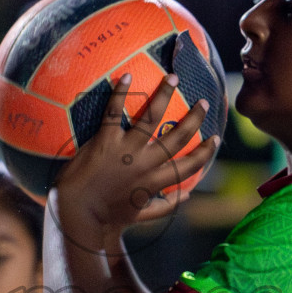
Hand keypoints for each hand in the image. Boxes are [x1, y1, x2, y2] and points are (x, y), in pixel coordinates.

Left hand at [53, 73, 219, 246]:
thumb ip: (165, 207)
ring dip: (164, 95)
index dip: (205, 152)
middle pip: (177, 137)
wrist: (76, 215)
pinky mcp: (104, 142)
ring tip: (173, 77)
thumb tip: (187, 197)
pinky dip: (121, 93)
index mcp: (155, 183)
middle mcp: (144, 165)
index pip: (189, 166)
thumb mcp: (139, 215)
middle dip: (194, 118)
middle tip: (203, 102)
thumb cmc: (105, 217)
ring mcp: (125, 151)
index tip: (215, 138)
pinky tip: (127, 76)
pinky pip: (114, 112)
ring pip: (151, 118)